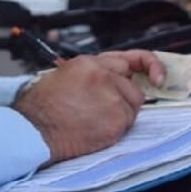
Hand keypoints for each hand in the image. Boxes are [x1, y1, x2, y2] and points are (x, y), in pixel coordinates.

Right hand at [12, 52, 162, 165]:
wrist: (33, 130)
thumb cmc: (40, 108)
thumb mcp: (63, 76)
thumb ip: (90, 74)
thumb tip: (112, 80)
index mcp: (88, 63)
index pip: (127, 61)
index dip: (146, 67)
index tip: (157, 76)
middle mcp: (102, 75)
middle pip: (133, 87)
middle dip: (124, 99)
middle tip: (106, 111)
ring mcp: (111, 97)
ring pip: (132, 106)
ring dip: (119, 115)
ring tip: (92, 120)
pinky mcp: (116, 119)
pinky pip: (128, 124)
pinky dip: (115, 129)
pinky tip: (94, 130)